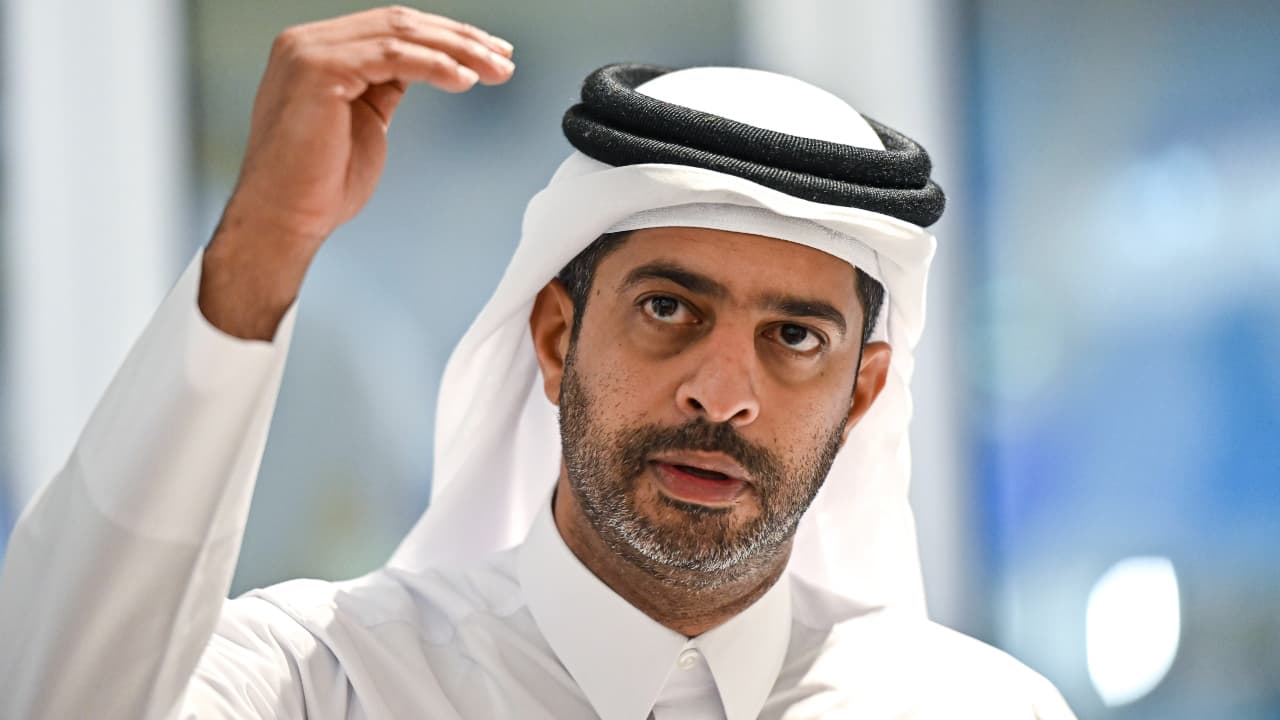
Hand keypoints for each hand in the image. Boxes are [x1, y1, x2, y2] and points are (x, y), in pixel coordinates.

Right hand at [201, 6, 513, 339]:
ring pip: (401, 34)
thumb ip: (386, 85)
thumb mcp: (364, 118)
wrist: (283, 218)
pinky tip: (463, 79)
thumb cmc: (318, 184)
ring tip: (494, 70)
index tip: (488, 53)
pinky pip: (392, 56)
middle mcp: (308, 42)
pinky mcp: (319, 70)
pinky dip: (434, 65)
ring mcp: (310, 52)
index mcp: (319, 50)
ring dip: (457, 51)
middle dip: (460, 39)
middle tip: (503, 59)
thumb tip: (428, 66)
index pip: (392, 28)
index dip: (445, 37)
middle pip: (400, 23)